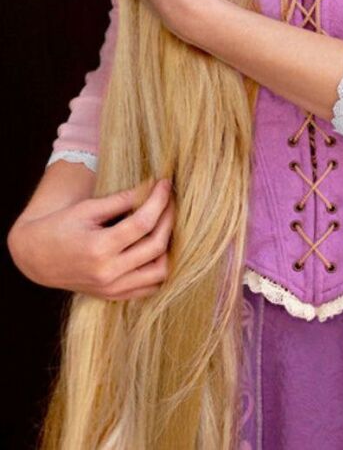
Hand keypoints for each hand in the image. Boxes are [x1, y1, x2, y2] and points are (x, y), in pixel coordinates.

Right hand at [8, 178, 174, 300]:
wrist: (35, 257)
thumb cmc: (60, 227)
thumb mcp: (87, 208)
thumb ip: (121, 200)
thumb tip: (152, 187)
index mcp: (99, 248)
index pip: (143, 223)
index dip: (159, 200)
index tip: (165, 184)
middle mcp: (108, 273)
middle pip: (156, 245)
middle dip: (168, 218)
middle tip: (169, 200)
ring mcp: (112, 289)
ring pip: (159, 271)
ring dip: (169, 246)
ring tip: (165, 223)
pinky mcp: (114, 296)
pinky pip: (149, 287)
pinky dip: (159, 268)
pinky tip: (157, 247)